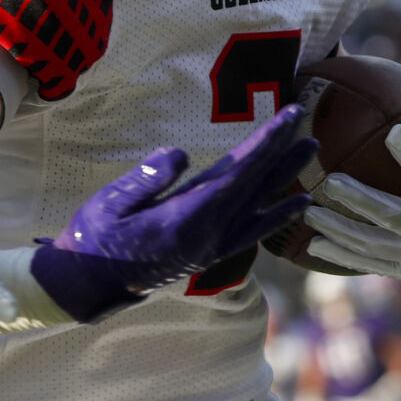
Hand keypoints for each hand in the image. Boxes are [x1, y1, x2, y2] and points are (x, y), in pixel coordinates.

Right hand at [29, 106, 315, 321]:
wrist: (90, 283)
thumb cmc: (94, 237)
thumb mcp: (109, 202)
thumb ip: (146, 178)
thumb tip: (181, 155)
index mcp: (184, 218)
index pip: (236, 174)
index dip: (265, 144)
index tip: (288, 118)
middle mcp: (207, 235)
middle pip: (254, 188)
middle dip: (282, 153)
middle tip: (307, 125)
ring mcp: (211, 247)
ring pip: (258, 208)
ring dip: (285, 179)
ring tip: (310, 153)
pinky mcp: (208, 253)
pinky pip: (252, 233)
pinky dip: (276, 217)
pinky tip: (295, 206)